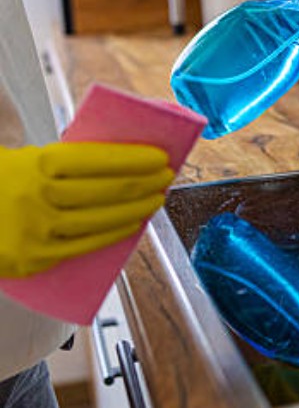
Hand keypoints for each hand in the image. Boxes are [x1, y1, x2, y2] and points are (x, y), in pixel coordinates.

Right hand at [0, 143, 173, 277]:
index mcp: (36, 163)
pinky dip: (114, 233)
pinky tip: (133, 224)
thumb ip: (64, 160)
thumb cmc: (2, 183)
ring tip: (157, 198)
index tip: (160, 157)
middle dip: (145, 182)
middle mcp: (37, 196)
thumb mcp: (24, 159)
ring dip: (138, 209)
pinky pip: (86, 245)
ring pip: (102, 220)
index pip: (99, 159)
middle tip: (166, 176)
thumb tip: (120, 160)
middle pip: (108, 190)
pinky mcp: (35, 257)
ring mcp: (37, 229)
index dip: (135, 159)